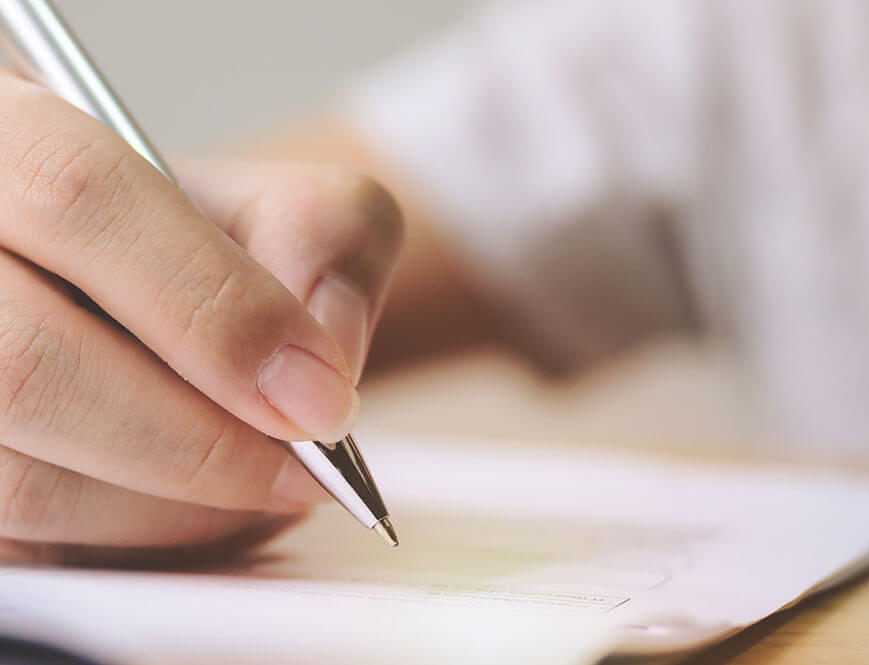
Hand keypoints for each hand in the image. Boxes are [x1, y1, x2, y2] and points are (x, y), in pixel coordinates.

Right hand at [0, 72, 402, 564]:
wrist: (157, 303)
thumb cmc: (217, 251)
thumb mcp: (290, 207)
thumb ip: (327, 241)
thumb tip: (319, 367)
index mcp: (10, 142)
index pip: (77, 195)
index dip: (213, 309)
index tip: (319, 400)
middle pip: (31, 365)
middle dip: (201, 444)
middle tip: (304, 472)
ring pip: (25, 481)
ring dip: (174, 510)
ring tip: (261, 488)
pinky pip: (31, 546)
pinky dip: (137, 547)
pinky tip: (197, 511)